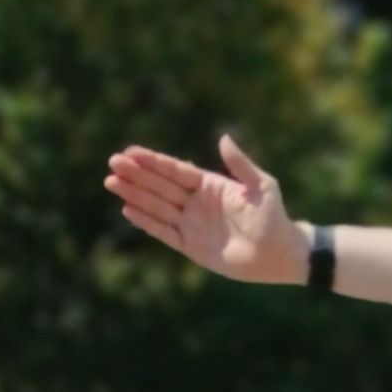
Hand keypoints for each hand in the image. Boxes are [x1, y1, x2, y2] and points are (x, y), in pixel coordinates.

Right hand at [104, 132, 305, 283]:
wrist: (280, 253)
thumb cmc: (274, 217)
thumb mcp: (262, 186)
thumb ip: (241, 164)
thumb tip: (224, 138)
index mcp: (209, 185)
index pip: (175, 170)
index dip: (153, 161)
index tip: (130, 151)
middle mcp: (196, 203)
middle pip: (160, 186)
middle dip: (136, 175)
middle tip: (113, 163)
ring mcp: (192, 224)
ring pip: (157, 206)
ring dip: (135, 195)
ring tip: (111, 183)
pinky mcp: (191, 246)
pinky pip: (164, 232)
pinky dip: (147, 222)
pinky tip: (128, 209)